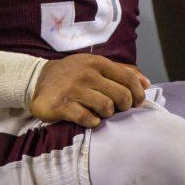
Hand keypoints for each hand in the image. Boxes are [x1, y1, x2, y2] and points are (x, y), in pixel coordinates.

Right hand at [29, 54, 150, 127]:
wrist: (37, 79)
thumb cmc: (73, 74)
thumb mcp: (95, 66)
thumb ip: (120, 72)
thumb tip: (146, 83)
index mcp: (97, 63)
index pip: (128, 78)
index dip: (138, 93)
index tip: (137, 102)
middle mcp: (86, 74)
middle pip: (121, 95)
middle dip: (124, 106)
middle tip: (117, 109)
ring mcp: (74, 89)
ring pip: (106, 107)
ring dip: (107, 114)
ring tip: (100, 112)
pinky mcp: (62, 105)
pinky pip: (87, 118)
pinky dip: (92, 121)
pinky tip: (89, 118)